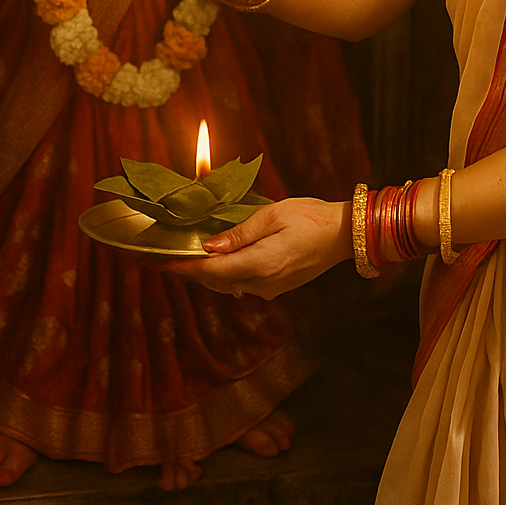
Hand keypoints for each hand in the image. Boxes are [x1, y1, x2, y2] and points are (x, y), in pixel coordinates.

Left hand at [164, 198, 351, 299]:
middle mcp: (263, 283)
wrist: (343, 235)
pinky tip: (221, 258)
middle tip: (168, 257)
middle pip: (217, 280)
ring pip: (229, 283)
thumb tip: (211, 247)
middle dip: (192, 270)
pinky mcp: (277, 288)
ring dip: (209, 272)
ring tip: (189, 256)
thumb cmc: (311, 217)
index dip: (185, 268)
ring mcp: (271, 289)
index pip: (213, 270)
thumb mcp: (273, 215)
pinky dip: (227, 272)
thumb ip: (240, 233)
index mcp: (261, 264)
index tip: (162, 264)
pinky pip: (243, 283)